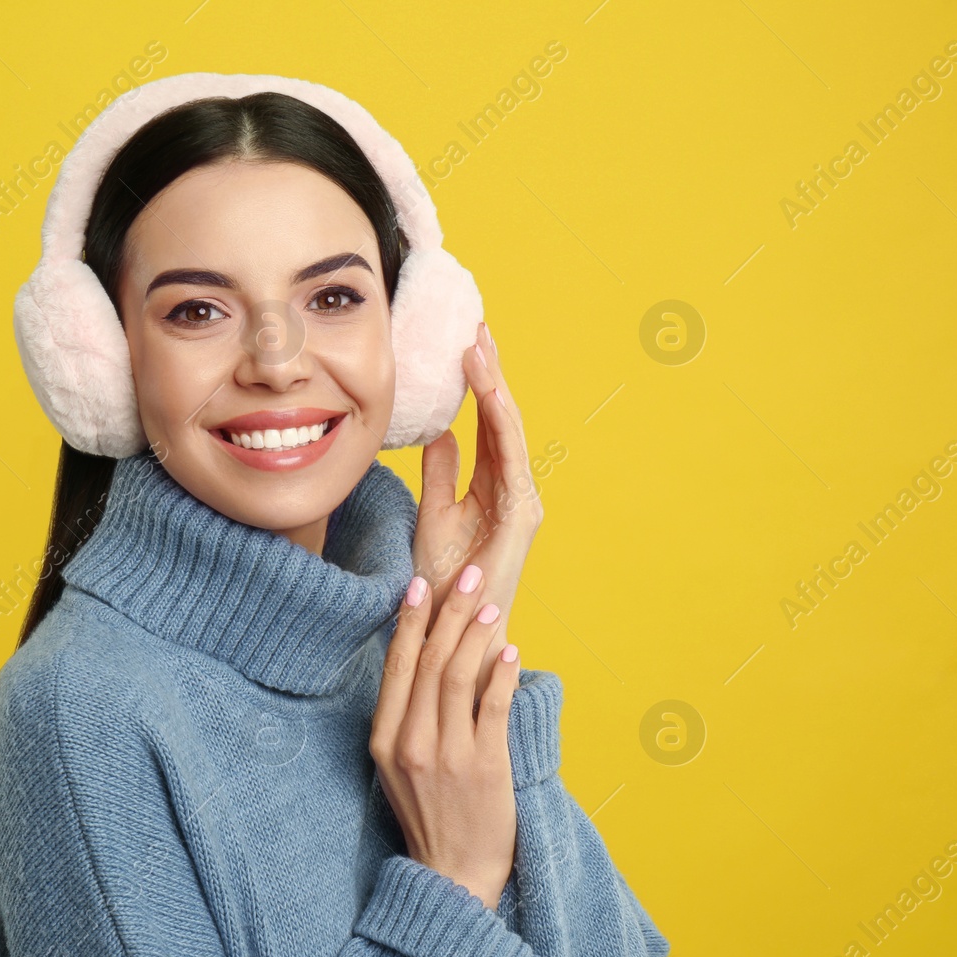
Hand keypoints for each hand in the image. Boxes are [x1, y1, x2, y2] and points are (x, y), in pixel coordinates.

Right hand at [370, 562, 520, 909]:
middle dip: (450, 612)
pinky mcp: (485, 767)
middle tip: (469, 574)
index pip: (398, 666)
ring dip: (477, 634)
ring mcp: (447, 755)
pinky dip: (502, 674)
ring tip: (491, 606)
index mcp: (384, 739)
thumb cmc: (431, 815)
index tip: (421, 584)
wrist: (454, 876)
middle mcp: (411, 742)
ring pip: (459, 677)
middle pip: (430, 661)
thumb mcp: (400, 765)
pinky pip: (493, 708)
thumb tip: (433, 657)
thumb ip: (409, 717)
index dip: (410, 621)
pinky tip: (512, 652)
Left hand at [413, 322, 543, 695]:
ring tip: (479, 347)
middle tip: (476, 326)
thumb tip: (442, 432)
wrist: (452, 629)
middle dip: (490, 373)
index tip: (463, 343)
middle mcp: (514, 489)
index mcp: (494, 486)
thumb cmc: (443, 581)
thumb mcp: (433, 513)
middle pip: (503, 419)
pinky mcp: (521, 516)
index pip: (487, 424)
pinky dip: (500, 422)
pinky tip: (487, 391)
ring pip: (510, 431)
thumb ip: (442, 473)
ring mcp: (522, 501)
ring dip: (495, 387)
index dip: (477, 384)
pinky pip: (511, 458)